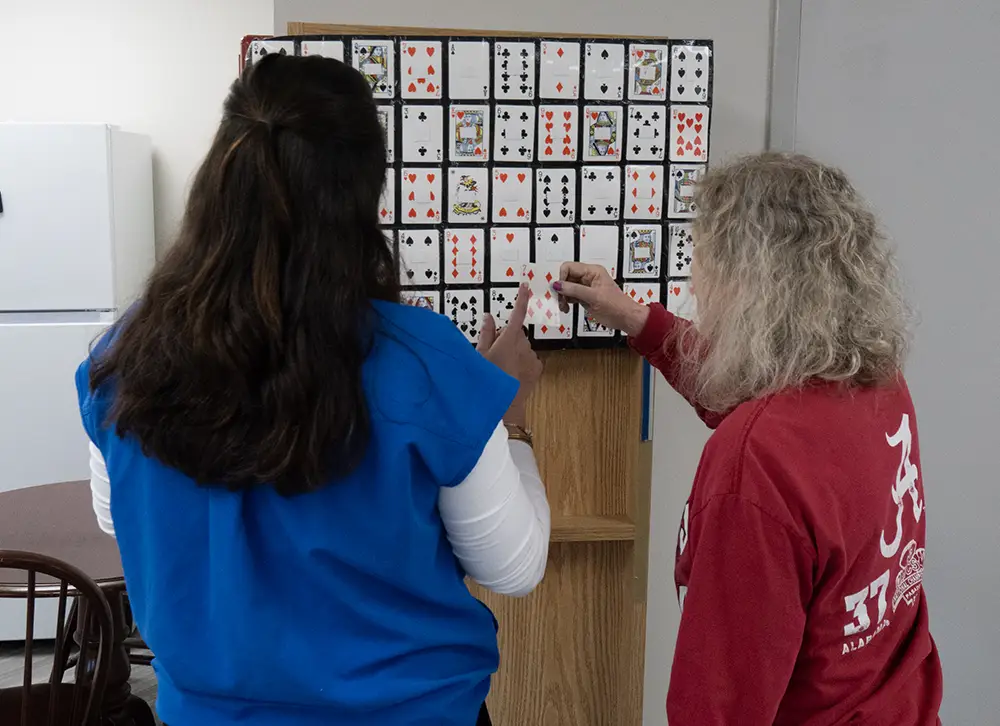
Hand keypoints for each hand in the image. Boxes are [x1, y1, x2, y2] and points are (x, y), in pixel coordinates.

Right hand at [477, 284, 542, 426]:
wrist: (504, 405)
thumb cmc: (487, 379)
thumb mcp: (480, 355)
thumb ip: (486, 333)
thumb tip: (488, 317)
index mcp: (508, 339)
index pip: (517, 313)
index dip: (521, 298)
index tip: (525, 286)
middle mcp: (523, 344)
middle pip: (516, 333)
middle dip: (507, 338)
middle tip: (494, 353)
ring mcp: (532, 356)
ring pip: (523, 346)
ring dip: (515, 351)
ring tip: (502, 367)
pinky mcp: (538, 367)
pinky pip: (530, 358)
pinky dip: (522, 361)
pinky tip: (512, 372)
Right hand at [553, 262, 649, 336]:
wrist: (625, 318)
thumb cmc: (617, 306)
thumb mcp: (593, 297)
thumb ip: (574, 290)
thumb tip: (558, 285)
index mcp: (593, 271)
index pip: (569, 267)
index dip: (562, 278)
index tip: (560, 290)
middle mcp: (588, 277)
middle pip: (566, 277)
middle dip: (562, 289)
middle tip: (561, 300)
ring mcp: (586, 287)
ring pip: (567, 287)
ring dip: (563, 297)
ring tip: (564, 306)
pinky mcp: (585, 297)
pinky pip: (571, 295)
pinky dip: (566, 301)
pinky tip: (567, 307)